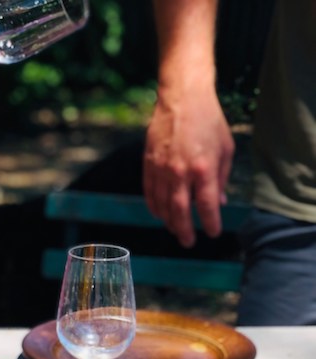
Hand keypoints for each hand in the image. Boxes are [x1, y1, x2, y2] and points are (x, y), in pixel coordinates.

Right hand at [142, 87, 233, 247]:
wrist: (182, 100)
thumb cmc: (208, 121)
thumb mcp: (225, 149)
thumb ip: (221, 178)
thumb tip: (219, 202)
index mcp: (204, 168)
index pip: (207, 205)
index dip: (210, 223)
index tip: (213, 233)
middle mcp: (180, 172)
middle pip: (180, 211)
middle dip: (185, 230)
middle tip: (189, 242)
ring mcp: (161, 169)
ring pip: (162, 205)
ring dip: (169, 221)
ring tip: (175, 229)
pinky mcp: (148, 165)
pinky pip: (149, 193)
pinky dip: (154, 206)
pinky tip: (160, 214)